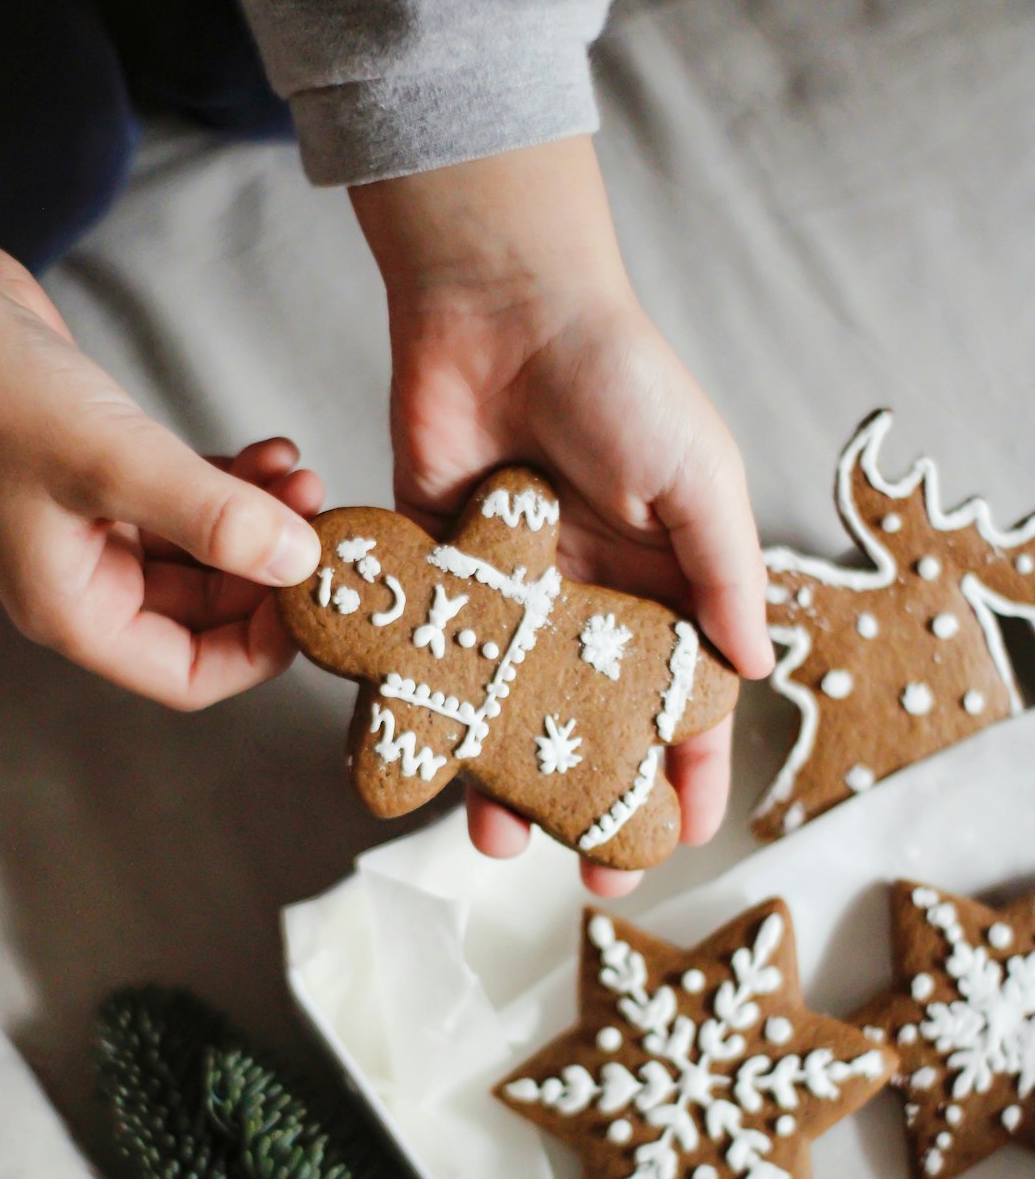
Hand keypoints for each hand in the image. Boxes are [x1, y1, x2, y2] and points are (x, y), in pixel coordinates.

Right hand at [0, 206, 321, 707]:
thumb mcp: (113, 461)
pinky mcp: (110, 475)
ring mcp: (97, 528)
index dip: (259, 650)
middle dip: (271, 572)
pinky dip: (236, 484)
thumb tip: (298, 563)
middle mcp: (86, 580)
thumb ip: (212, 518)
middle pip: (209, 615)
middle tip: (318, 526)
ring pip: (207, 554)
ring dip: (262, 523)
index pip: (188, 674)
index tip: (311, 599)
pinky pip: (192, 503)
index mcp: (75, 610)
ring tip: (301, 480)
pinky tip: (271, 454)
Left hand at [352, 139, 771, 894]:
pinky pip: (435, 665)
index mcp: (665, 585)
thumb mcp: (698, 476)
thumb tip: (756, 671)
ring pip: (510, 715)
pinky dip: (429, 715)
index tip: (683, 838)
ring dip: (506, 781)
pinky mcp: (443, 581)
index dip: (690, 774)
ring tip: (497, 841)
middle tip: (591, 873)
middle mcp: (590, 604)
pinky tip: (423, 767)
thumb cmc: (620, 379)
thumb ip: (724, 573)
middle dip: (597, 805)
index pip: (686, 703)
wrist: (500, 304)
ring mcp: (513, 599)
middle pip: (595, 729)